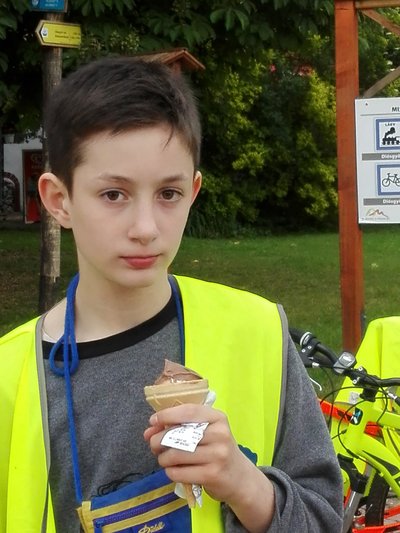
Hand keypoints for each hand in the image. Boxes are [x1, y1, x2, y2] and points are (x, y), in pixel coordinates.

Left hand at [143, 404, 274, 532]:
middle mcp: (219, 434)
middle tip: (154, 445)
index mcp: (218, 418)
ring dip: (163, 458)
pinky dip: (170, 471)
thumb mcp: (208, 432)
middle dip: (159, 440)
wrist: (239, 478)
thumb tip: (149, 430)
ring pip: (175, 455)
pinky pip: (179, 472)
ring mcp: (217, 455)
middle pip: (178, 434)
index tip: (153, 421)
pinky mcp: (212, 475)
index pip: (189, 411)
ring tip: (164, 459)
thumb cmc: (217, 450)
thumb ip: (182, 426)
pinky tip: (173, 470)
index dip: (167, 415)